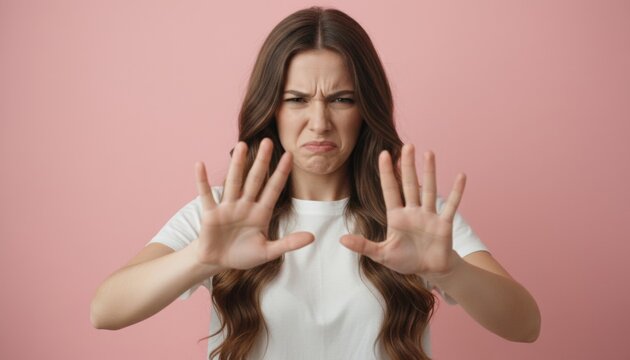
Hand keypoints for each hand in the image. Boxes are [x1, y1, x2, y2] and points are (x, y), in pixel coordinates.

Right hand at [192, 138, 313, 270]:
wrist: (218, 262)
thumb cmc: (243, 254)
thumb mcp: (268, 251)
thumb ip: (289, 243)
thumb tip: (313, 237)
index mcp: (261, 213)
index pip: (273, 189)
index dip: (281, 173)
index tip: (290, 155)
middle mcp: (245, 205)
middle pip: (255, 180)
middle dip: (262, 162)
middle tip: (268, 141)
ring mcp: (228, 208)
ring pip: (234, 182)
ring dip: (237, 165)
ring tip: (241, 146)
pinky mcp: (211, 214)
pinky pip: (206, 195)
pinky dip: (202, 181)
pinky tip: (200, 165)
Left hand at [340, 144, 464, 278]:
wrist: (429, 271)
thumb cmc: (406, 260)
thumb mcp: (382, 254)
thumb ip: (363, 246)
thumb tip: (341, 239)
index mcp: (396, 216)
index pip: (390, 189)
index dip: (387, 172)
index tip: (384, 154)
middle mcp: (413, 211)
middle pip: (409, 184)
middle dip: (407, 165)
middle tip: (408, 145)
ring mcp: (429, 215)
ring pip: (429, 189)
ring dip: (430, 172)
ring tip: (429, 153)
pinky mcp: (444, 224)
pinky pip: (451, 205)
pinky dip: (457, 192)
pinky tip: (461, 176)